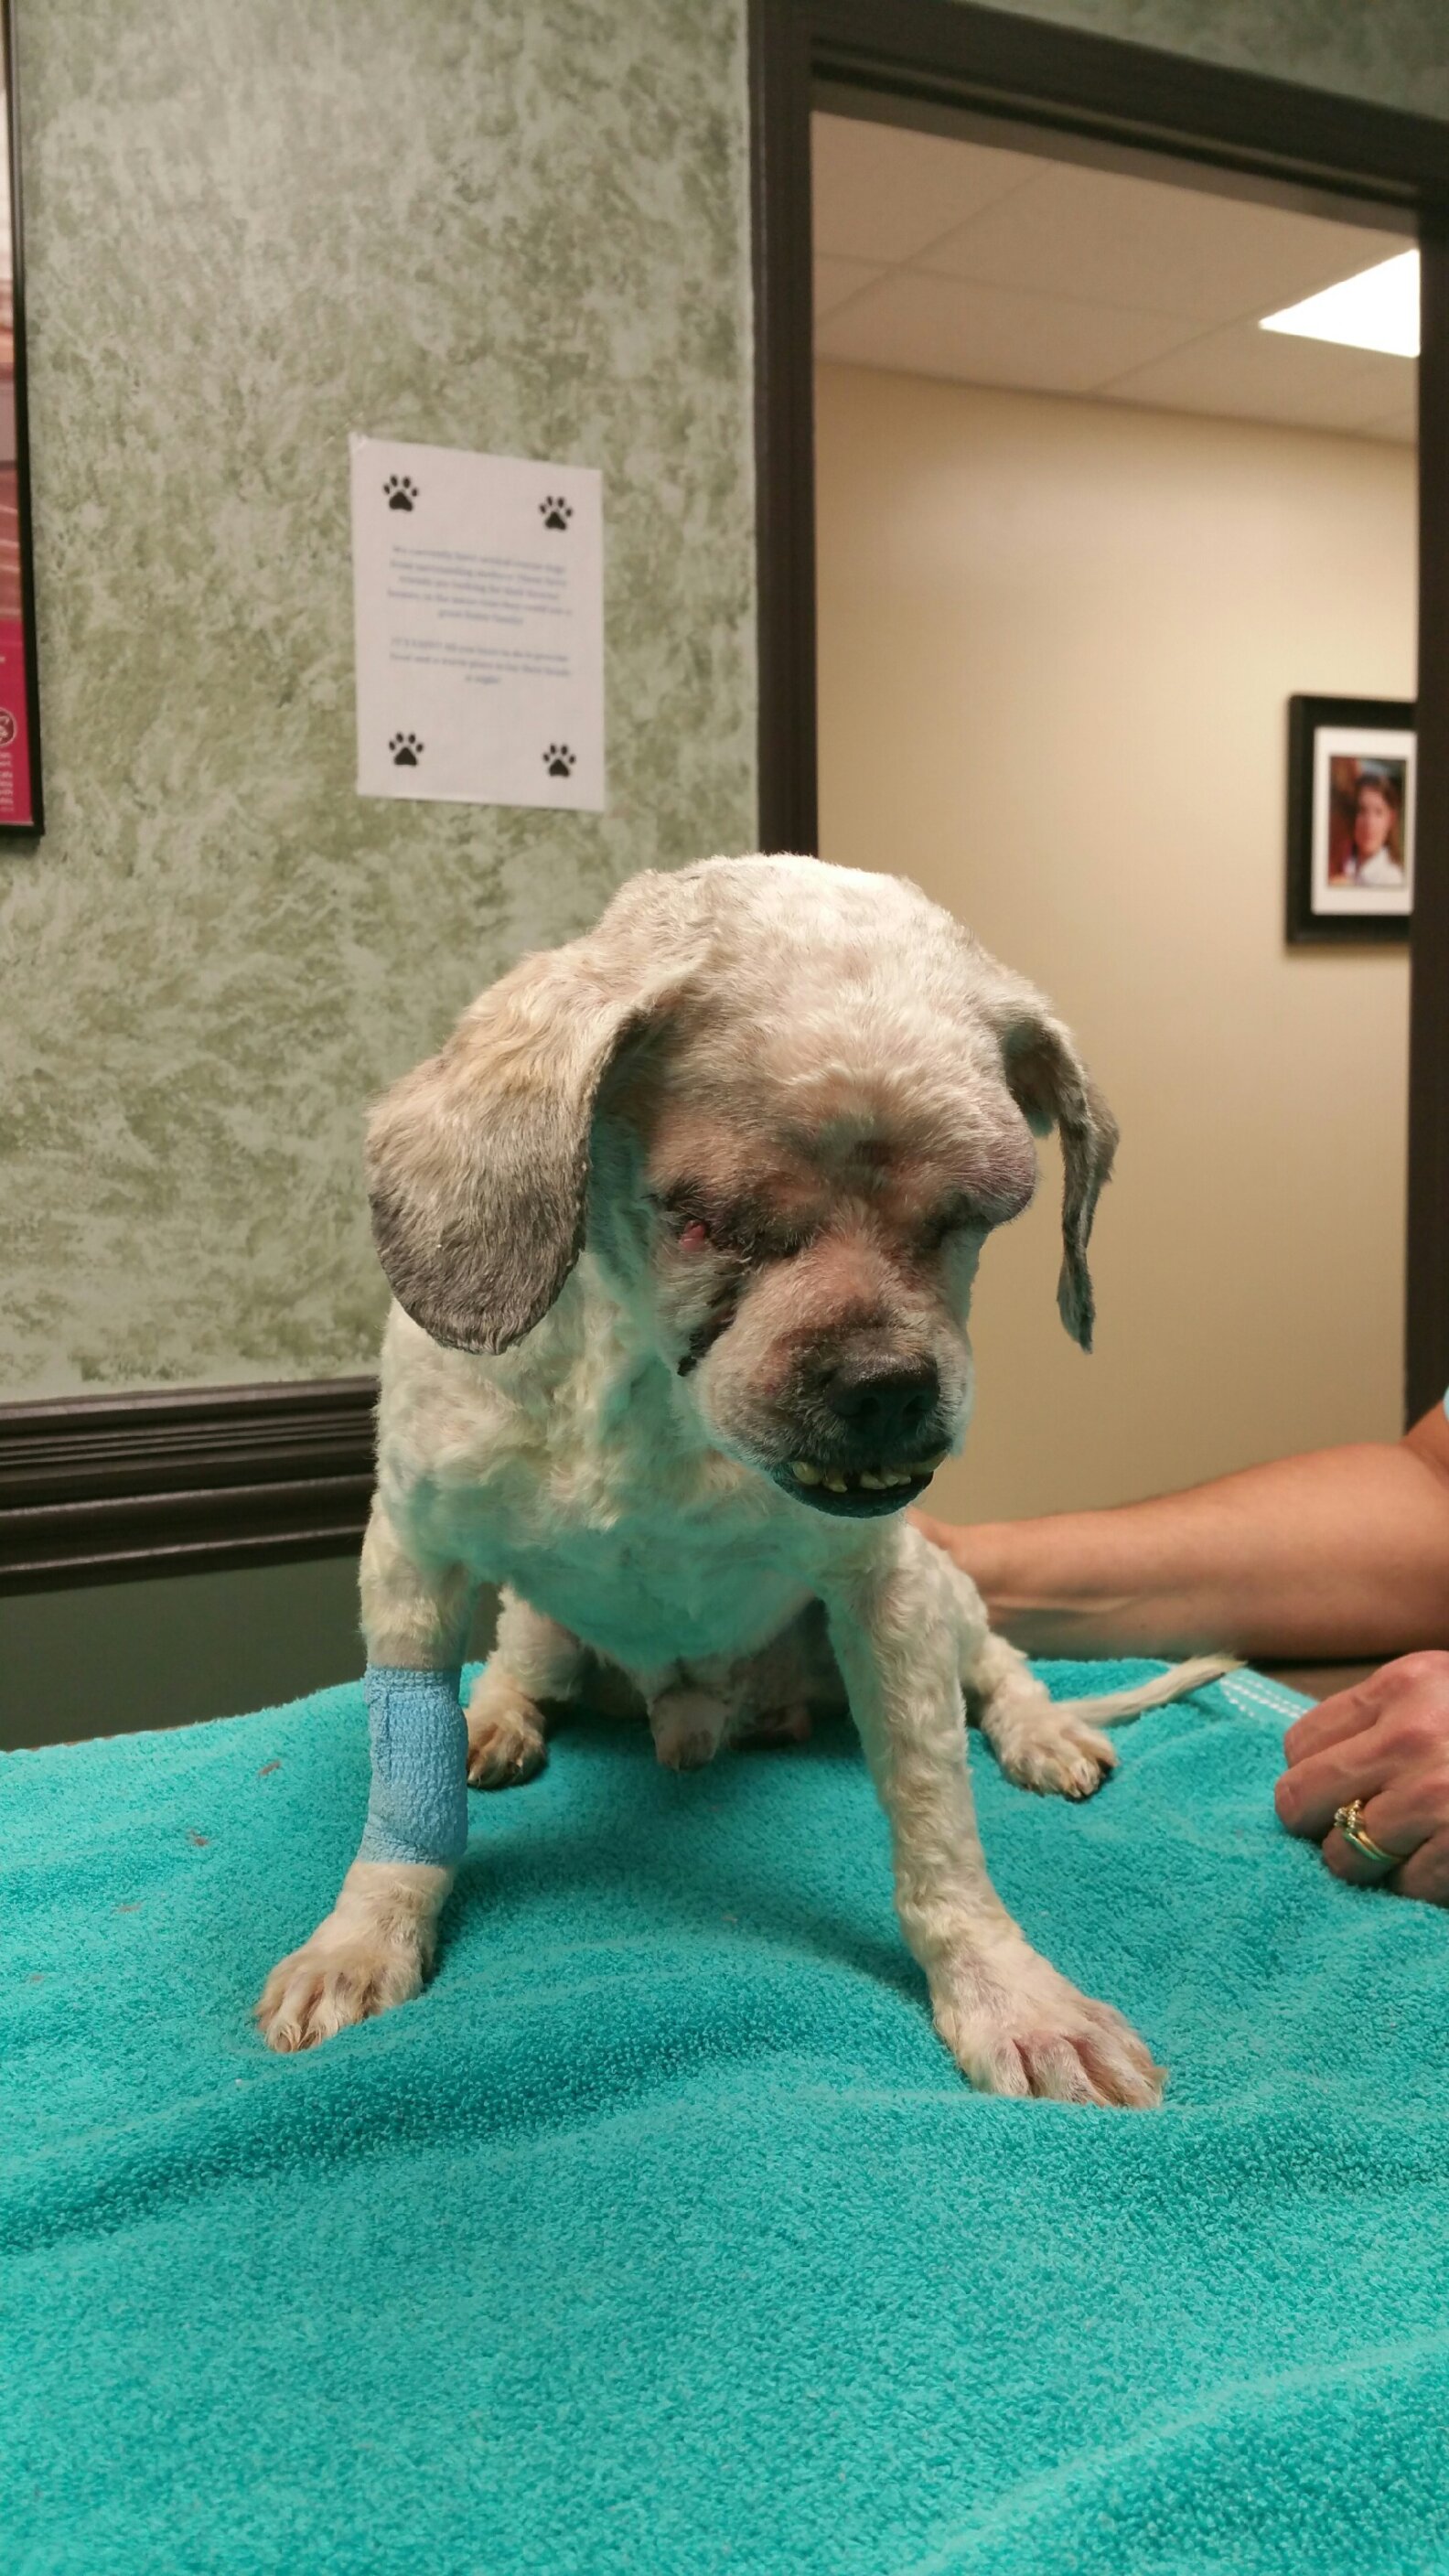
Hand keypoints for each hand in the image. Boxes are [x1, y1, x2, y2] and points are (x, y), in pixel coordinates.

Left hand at [1274, 1652, 1448, 1902]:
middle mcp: (1411, 1739)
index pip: (1299, 1744)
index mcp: (1401, 1687)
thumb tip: (1310, 1768)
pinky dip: (1411, 1885)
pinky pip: (1400, 1888)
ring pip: (1342, 1855)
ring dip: (1364, 1862)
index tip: (1337, 1788)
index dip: (1311, 1774)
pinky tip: (1433, 1861)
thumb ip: (1381, 1718)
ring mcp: (1434, 1798)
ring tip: (1398, 1847)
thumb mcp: (1441, 1692)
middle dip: (1316, 1821)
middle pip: (1301, 1798)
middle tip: (1348, 1827)